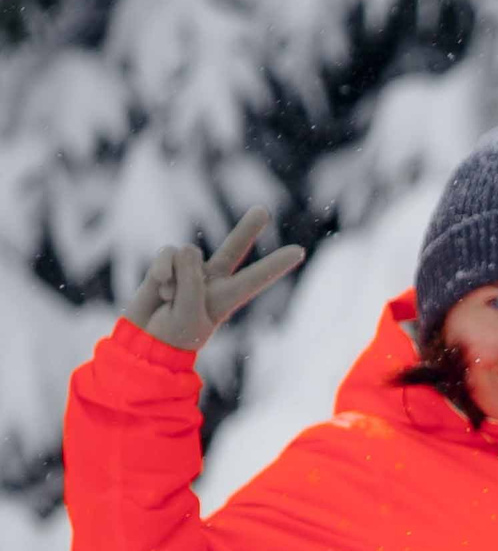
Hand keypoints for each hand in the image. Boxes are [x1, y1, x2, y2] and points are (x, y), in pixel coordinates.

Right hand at [119, 207, 306, 351]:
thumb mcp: (187, 313)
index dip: (275, 265)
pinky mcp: (167, 264)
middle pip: (233, 249)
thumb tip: (187, 248)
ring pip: (189, 253)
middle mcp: (212, 281)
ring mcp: (189, 271)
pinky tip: (160, 290)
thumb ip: (190, 281)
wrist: (144, 341)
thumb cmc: (172, 334)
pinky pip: (168, 254)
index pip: (255, 279)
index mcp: (227, 298)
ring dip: (176, 277)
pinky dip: (162, 269)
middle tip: (263, 209)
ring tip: (170, 300)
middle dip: (247, 229)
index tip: (300, 251)